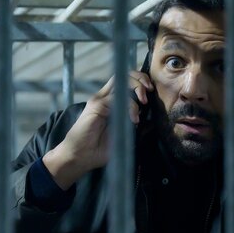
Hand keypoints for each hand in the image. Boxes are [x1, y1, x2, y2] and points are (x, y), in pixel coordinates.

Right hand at [42, 71, 152, 189]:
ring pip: (120, 80)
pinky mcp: (96, 105)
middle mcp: (105, 97)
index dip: (141, 81)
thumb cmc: (99, 149)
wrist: (80, 157)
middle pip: (124, 75)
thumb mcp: (124, 136)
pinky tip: (134, 119)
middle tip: (150, 91)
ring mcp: (99, 100)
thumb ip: (136, 127)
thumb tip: (152, 120)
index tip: (152, 92)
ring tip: (144, 102)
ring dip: (136, 86)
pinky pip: (117, 98)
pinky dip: (130, 106)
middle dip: (141, 78)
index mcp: (111, 102)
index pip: (126, 81)